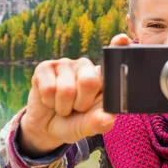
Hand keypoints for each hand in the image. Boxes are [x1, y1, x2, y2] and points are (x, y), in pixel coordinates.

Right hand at [19, 34, 130, 157]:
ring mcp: (65, 64)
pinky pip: (48, 89)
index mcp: (102, 78)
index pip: (113, 58)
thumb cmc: (74, 123)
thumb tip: (108, 119)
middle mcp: (85, 66)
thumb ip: (98, 122)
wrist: (46, 128)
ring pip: (66, 90)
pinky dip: (49, 102)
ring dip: (63, 107)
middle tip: (78, 109)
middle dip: (82, 104)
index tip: (122, 39)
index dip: (118, 47)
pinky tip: (50, 100)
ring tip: (64, 106)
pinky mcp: (45, 67)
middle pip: (89, 81)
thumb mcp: (88, 126)